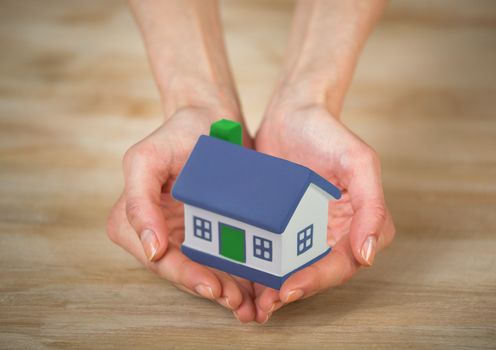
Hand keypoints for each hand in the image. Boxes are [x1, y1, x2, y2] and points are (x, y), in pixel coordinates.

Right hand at [106, 107, 255, 321]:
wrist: (211, 118)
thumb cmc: (177, 133)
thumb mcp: (146, 159)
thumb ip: (138, 202)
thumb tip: (149, 250)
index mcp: (135, 220)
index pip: (159, 259)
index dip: (185, 277)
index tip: (212, 288)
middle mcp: (158, 232)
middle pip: (184, 271)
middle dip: (211, 289)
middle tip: (238, 303)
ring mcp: (185, 233)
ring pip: (206, 270)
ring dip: (227, 290)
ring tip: (251, 304)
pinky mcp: (211, 229)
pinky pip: (223, 256)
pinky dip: (240, 274)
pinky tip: (259, 286)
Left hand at [253, 104, 395, 322]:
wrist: (291, 113)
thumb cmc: (328, 132)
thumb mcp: (358, 161)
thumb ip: (371, 205)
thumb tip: (368, 254)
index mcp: (360, 222)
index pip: (343, 262)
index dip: (318, 279)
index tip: (290, 288)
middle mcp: (335, 232)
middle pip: (317, 273)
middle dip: (293, 291)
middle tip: (267, 306)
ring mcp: (306, 229)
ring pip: (294, 269)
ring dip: (275, 290)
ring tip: (252, 305)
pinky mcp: (281, 224)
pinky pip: (273, 252)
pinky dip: (260, 270)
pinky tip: (242, 282)